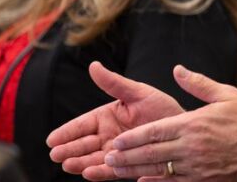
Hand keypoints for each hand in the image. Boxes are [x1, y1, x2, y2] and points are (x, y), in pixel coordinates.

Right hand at [47, 61, 184, 179]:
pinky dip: (100, 172)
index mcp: (108, 117)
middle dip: (69, 149)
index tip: (51, 139)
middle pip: (84, 144)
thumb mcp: (138, 92)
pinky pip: (112, 170)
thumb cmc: (162, 108)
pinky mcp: (129, 165)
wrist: (184, 128)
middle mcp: (109, 136)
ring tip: (68, 165)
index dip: (67, 132)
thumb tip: (93, 66)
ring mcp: (118, 152)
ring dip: (80, 162)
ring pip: (94, 158)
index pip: (82, 125)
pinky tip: (89, 173)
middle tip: (55, 154)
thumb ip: (114, 83)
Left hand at [103, 65, 236, 181]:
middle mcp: (191, 147)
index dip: (132, 137)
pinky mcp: (204, 180)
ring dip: (135, 171)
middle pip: (151, 153)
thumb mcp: (227, 95)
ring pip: (158, 170)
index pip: (154, 131)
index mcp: (194, 124)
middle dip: (126, 156)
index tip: (115, 140)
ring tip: (116, 170)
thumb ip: (198, 84)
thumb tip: (178, 70)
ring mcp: (197, 167)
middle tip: (107, 157)